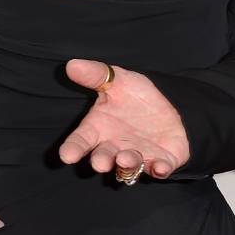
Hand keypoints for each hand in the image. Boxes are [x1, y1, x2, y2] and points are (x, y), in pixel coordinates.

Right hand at [57, 59, 188, 178]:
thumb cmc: (135, 97)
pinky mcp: (160, 161)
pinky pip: (159, 168)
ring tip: (125, 159)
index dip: (73, 149)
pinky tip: (160, 167)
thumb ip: (97, 75)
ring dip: (127, 164)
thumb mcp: (119, 81)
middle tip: (99, 162)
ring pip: (128, 166)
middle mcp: (114, 147)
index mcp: (98, 129)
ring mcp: (137, 156)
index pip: (81, 140)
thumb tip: (72, 64)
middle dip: (101, 160)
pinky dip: (159, 169)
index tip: (66, 155)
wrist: (167, 108)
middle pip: (103, 157)